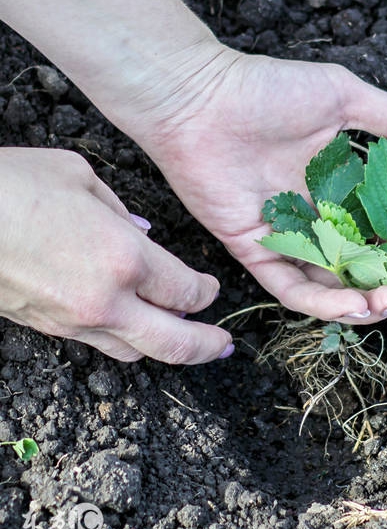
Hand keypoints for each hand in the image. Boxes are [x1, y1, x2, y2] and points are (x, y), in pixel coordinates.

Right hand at [0, 148, 231, 362]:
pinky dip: (121, 339)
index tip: (211, 289)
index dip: (206, 293)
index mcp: (126, 257)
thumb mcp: (78, 177)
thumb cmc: (10, 186)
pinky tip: (128, 326)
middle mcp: (106, 299)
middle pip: (173, 342)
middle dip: (206, 346)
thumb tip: (143, 233)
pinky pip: (96, 343)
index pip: (186, 291)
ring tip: (181, 339)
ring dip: (163, 347)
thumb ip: (121, 210)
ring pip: (134, 351)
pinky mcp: (42, 327)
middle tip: (223, 346)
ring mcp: (72, 320)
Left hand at [132, 46, 386, 324]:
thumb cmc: (269, 90)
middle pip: (374, 264)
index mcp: (346, 186)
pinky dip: (325, 304)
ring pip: (338, 286)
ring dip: (372, 302)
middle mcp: (323, 218)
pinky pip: (293, 290)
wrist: (199, 96)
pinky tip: (359, 308)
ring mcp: (291, 239)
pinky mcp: (258, 251)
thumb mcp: (345, 98)